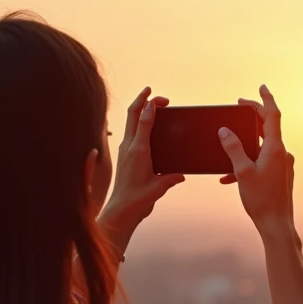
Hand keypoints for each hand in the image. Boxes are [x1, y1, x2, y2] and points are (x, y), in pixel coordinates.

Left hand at [99, 87, 183, 253]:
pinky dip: (140, 123)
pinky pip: (131, 133)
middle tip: (153, 93)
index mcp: (138, 151)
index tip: (158, 99)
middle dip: (143, 100)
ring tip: (152, 104)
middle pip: (132, 115)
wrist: (122, 210)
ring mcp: (125, 150)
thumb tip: (181, 173)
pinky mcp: (125, 155)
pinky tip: (148, 125)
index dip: (150, 106)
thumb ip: (170, 177)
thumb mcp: (158, 186)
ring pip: (130, 122)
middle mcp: (129, 147)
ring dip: (140, 110)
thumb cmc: (139, 200)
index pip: (142, 121)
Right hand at [218, 84, 295, 240]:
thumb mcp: (242, 172)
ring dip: (245, 144)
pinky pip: (262, 162)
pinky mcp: (280, 175)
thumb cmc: (261, 200)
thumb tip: (225, 131)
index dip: (265, 99)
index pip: (272, 116)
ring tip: (227, 147)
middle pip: (267, 128)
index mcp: (275, 149)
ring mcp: (282, 165)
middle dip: (251, 118)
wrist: (277, 225)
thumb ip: (233, 149)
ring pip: (262, 146)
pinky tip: (229, 177)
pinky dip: (247, 163)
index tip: (261, 87)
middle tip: (238, 109)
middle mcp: (282, 154)